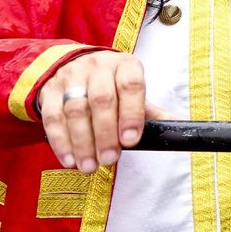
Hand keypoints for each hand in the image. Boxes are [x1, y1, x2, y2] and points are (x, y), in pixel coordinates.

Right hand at [38, 50, 166, 172]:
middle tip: (110, 159)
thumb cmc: (112, 85)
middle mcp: (97, 67)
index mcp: (125, 65)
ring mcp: (71, 77)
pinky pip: (52, 117)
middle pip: (101, 100)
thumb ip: (152, 112)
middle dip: (105, 133)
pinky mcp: (49, 91)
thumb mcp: (133, 92)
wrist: (73, 67)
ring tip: (91, 166)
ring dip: (83, 142)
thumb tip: (182, 128)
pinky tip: (70, 160)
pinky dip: (61, 142)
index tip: (131, 140)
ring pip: (75, 110)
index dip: (132, 113)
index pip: (131, 85)